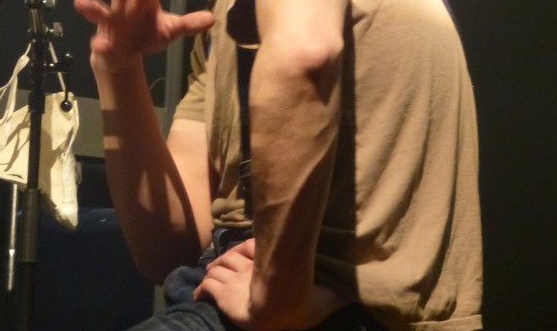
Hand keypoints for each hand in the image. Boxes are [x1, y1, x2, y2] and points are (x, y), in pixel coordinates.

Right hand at [74, 0, 213, 75]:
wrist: (122, 55)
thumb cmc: (146, 34)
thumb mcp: (170, 29)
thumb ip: (188, 24)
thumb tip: (212, 19)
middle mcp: (122, 2)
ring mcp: (109, 20)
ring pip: (98, 7)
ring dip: (89, 4)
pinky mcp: (103, 40)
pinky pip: (99, 41)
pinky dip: (99, 42)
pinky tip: (98, 44)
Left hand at [194, 239, 343, 329]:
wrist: (279, 305)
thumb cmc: (301, 300)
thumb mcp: (327, 296)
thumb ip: (339, 292)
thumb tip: (357, 290)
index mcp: (269, 266)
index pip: (251, 250)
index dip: (248, 252)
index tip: (249, 256)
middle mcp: (249, 270)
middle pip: (230, 258)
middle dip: (228, 260)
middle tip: (225, 265)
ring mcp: (234, 282)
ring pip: (217, 269)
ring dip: (215, 271)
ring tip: (212, 274)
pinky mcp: (221, 295)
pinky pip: (207, 288)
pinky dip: (201, 290)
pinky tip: (199, 296)